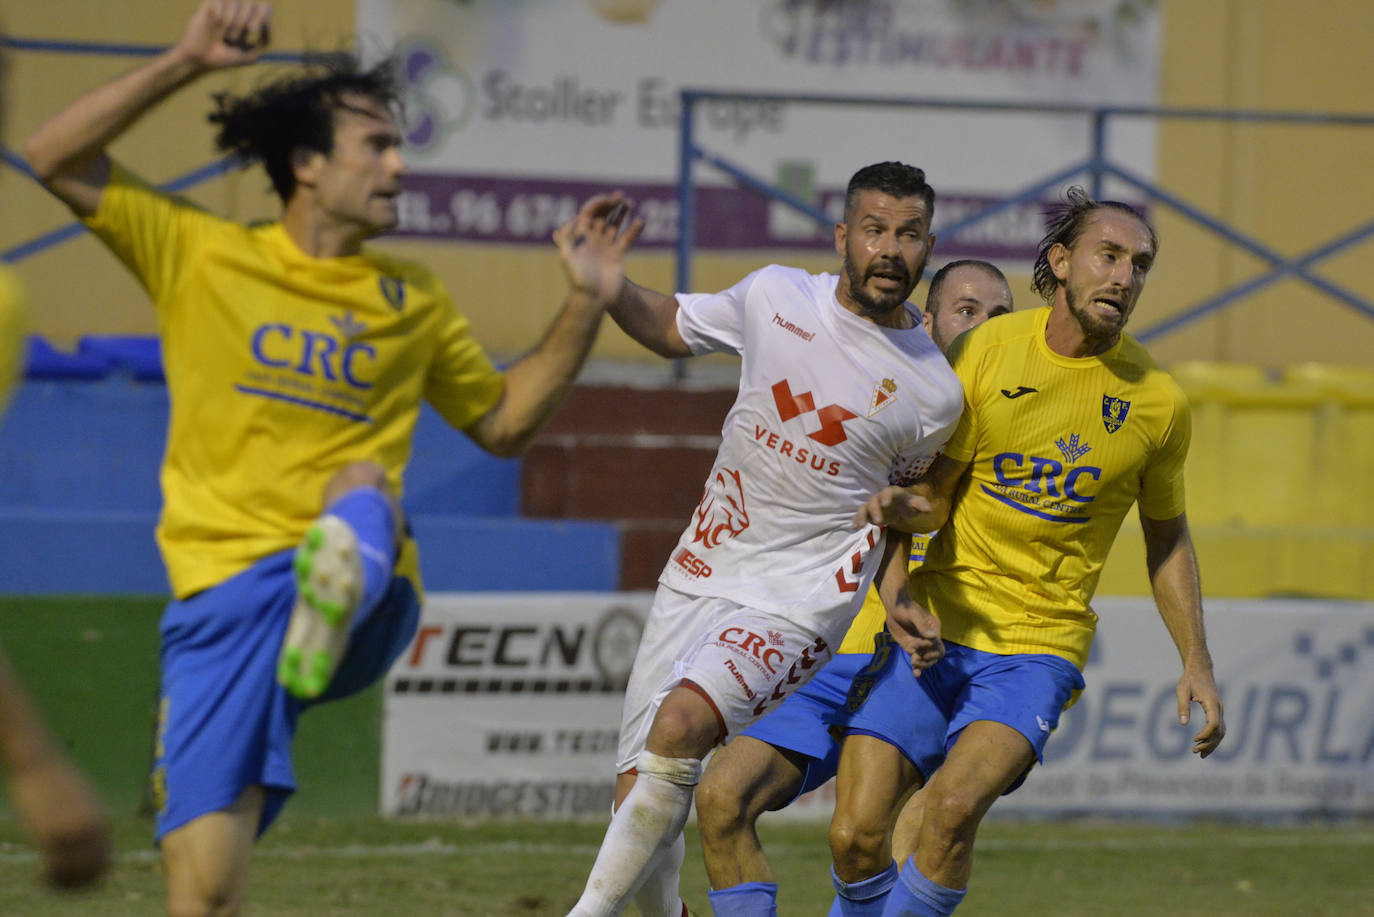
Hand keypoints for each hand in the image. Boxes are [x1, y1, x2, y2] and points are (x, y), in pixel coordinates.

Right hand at [7, 754, 110, 888]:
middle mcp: (92, 828)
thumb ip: (89, 819)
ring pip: (75, 872)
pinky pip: (56, 867)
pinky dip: (50, 878)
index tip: (77, 879)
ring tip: (50, 881)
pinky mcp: (52, 832)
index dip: (93, 876)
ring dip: (62, 883)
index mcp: (102, 821)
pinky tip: (40, 877)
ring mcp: (74, 831)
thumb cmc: (57, 781)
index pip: (106, 860)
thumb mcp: (82, 799)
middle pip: (94, 870)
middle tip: (60, 884)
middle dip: (79, 883)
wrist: (40, 763)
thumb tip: (92, 836)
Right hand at [177, 1, 272, 70]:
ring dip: (235, 21)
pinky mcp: (211, 4)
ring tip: (227, 36)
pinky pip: (221, 2)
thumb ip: (264, 42)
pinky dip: (222, 16)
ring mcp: (225, 7)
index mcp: (250, 22)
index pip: (265, 8)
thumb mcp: (250, 56)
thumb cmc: (224, 58)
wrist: (201, 58)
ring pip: (237, 2)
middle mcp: (239, 13)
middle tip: (249, 30)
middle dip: (254, 18)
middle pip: (253, 4)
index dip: (264, 15)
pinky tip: (215, 24)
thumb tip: (268, 25)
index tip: (254, 30)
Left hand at [553, 192, 643, 304]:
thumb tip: (573, 220)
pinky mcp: (617, 255)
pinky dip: (633, 230)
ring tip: (630, 202)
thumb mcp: (567, 258)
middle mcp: (592, 239)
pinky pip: (626, 238)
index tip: (609, 199)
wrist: (593, 299)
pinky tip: (640, 221)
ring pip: (614, 224)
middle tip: (621, 197)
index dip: (597, 204)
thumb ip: (567, 238)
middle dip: (610, 205)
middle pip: (601, 216)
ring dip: (621, 213)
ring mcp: (605, 246)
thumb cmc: (578, 280)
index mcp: (579, 237)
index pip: (588, 213)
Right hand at [852, 485, 932, 530]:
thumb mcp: (916, 506)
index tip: (886, 504)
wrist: (900, 508)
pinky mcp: (868, 513)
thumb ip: (921, 505)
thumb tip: (928, 509)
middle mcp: (880, 497)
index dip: (886, 496)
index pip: (889, 492)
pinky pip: (861, 514)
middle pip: (874, 500)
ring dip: (863, 515)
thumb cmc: (908, 505)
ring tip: (861, 525)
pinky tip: (855, 527)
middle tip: (878, 521)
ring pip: (865, 507)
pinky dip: (857, 520)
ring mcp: (873, 504)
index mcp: (893, 492)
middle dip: (875, 509)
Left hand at [887, 601, 943, 674]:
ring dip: (922, 664)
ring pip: (927, 660)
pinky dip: (918, 668)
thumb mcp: (913, 614)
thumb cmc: (905, 607)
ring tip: (913, 662)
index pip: (938, 645)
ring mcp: (921, 644)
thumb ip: (921, 625)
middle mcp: (929, 638)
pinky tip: (916, 674)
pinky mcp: (912, 648)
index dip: (929, 648)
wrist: (894, 608)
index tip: (917, 644)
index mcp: (934, 629)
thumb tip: (932, 636)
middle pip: (935, 655)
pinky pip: (917, 660)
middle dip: (927, 659)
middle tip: (915, 657)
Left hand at [1177, 664, 1224, 757]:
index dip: (1206, 734)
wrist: (1200, 670)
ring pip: (1221, 732)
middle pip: (1219, 731)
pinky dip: (1214, 739)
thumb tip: (1182, 724)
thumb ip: (1182, 706)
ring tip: (1200, 754)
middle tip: (1194, 751)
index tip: (1194, 740)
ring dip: (1212, 744)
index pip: (1213, 723)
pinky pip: (1219, 729)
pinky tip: (1205, 747)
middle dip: (1209, 743)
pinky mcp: (1217, 712)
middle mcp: (1219, 709)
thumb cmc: (1190, 679)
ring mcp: (1220, 711)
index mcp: (1212, 703)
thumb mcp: (1182, 690)